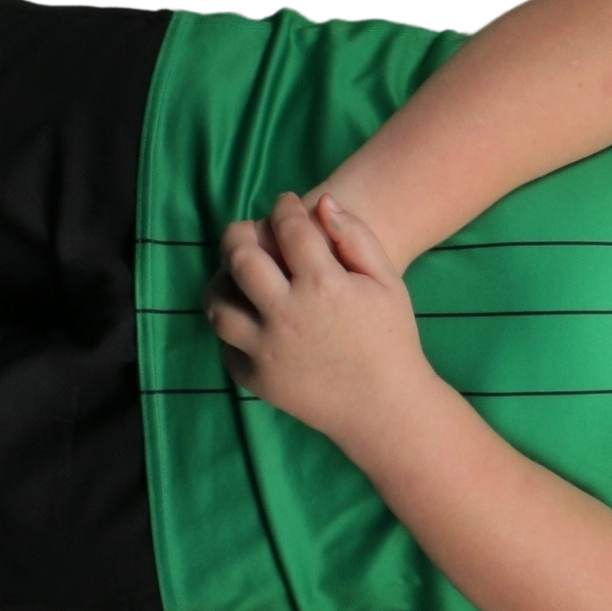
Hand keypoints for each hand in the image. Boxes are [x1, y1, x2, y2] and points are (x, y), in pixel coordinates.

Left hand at [204, 190, 427, 438]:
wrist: (385, 408)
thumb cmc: (392, 339)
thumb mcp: (388, 282)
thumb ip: (357, 238)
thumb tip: (323, 202)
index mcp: (323, 285)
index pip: (289, 227)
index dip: (284, 207)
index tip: (285, 204)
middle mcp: (286, 314)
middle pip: (240, 257)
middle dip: (239, 233)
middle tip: (247, 231)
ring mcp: (265, 348)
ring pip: (219, 302)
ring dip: (222, 281)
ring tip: (237, 276)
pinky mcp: (255, 378)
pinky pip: (226, 345)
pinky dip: (232, 327)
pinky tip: (248, 318)